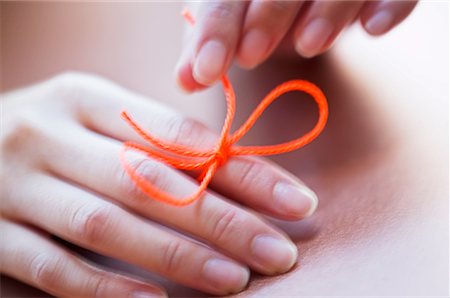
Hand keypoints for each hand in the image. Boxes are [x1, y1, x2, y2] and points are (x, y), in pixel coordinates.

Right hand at [1, 73, 317, 295]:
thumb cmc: (51, 135)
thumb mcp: (95, 121)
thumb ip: (152, 143)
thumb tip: (231, 173)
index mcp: (85, 98)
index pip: (178, 136)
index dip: (240, 171)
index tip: (294, 203)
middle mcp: (48, 134)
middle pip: (150, 181)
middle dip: (222, 221)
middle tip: (278, 252)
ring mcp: (13, 184)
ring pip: (107, 225)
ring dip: (176, 255)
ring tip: (234, 279)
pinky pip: (53, 268)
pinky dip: (106, 288)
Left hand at [175, 0, 417, 90]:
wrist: (301, 4)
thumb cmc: (258, 14)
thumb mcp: (229, 29)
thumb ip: (206, 49)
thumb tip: (185, 81)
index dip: (216, 28)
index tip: (207, 73)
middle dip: (267, 13)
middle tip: (252, 57)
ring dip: (328, 8)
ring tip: (311, 45)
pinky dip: (391, 2)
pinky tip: (374, 29)